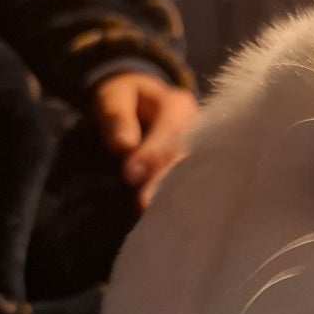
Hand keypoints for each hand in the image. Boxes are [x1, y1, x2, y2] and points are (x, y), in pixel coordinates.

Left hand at [93, 71, 197, 209]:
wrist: (139, 104)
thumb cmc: (125, 99)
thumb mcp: (113, 97)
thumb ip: (117, 117)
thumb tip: (123, 145)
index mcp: (178, 105)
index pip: (169, 131)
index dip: (151, 154)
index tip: (129, 174)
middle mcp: (197, 128)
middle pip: (183, 157)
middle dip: (162, 181)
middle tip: (142, 204)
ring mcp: (200, 151)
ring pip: (189, 175)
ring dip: (169, 195)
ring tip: (152, 214)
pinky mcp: (195, 169)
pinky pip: (187, 185)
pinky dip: (172, 200)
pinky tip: (161, 216)